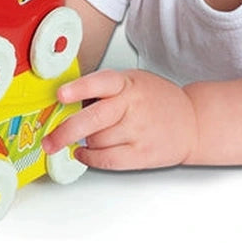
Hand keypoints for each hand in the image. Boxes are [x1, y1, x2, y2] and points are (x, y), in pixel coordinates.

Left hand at [42, 69, 198, 170]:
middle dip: (65, 132)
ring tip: (86, 137)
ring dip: (84, 142)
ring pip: (96, 141)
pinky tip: (85, 152)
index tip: (61, 94)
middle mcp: (132, 106)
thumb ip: (106, 89)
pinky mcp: (141, 155)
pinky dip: (89, 158)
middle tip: (49, 141)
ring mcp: (138, 131)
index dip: (79, 88)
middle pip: (93, 120)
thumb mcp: (134, 81)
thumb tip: (68, 103)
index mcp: (128, 83)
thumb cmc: (157, 100)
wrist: (192, 122)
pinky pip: (105, 160)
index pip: (101, 82)